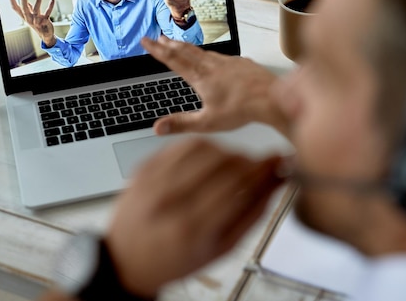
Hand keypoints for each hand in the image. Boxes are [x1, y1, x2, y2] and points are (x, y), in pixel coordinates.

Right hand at [8, 0, 55, 46]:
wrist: (46, 35)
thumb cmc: (37, 24)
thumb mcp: (31, 16)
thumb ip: (29, 9)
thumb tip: (27, 2)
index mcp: (25, 17)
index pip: (16, 9)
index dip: (12, 1)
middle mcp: (29, 19)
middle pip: (24, 9)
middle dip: (23, 0)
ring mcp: (37, 21)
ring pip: (36, 10)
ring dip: (38, 1)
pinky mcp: (46, 22)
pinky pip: (48, 13)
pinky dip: (50, 6)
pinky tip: (52, 0)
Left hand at [106, 138, 283, 297]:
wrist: (128, 259)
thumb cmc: (174, 259)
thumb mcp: (219, 249)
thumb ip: (250, 215)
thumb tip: (275, 184)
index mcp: (192, 228)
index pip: (238, 186)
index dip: (263, 170)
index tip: (278, 162)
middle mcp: (170, 202)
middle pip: (223, 164)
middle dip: (248, 161)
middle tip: (257, 167)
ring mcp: (153, 182)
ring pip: (204, 148)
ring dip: (227, 151)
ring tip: (233, 165)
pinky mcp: (144, 169)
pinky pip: (181, 146)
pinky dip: (203, 146)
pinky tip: (209, 159)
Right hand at [141, 36, 289, 134]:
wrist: (270, 98)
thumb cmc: (241, 111)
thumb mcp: (207, 123)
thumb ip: (181, 124)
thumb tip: (157, 128)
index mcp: (200, 78)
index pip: (173, 60)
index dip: (157, 50)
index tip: (146, 41)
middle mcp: (212, 65)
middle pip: (185, 51)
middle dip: (169, 44)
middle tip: (158, 37)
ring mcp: (228, 62)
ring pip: (202, 51)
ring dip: (187, 47)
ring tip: (179, 44)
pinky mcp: (241, 63)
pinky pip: (221, 55)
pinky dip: (210, 53)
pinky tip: (212, 57)